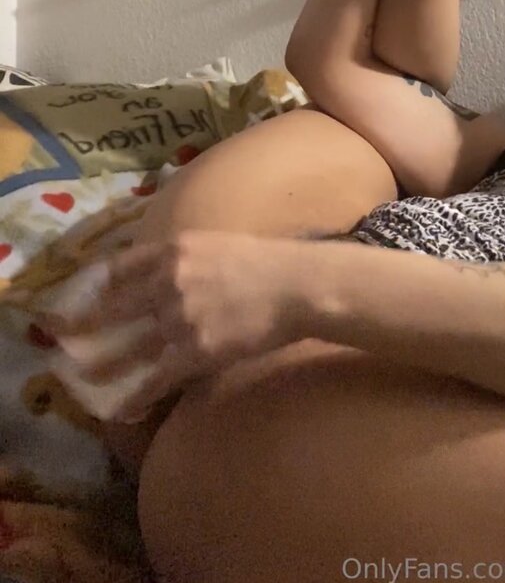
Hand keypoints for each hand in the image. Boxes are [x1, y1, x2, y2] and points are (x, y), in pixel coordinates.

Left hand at [39, 233, 307, 422]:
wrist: (298, 286)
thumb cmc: (267, 262)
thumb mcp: (219, 243)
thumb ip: (187, 254)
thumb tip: (164, 266)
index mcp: (176, 250)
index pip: (121, 266)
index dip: (96, 283)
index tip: (80, 294)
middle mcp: (170, 281)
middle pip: (115, 305)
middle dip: (83, 322)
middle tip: (60, 334)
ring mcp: (181, 317)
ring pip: (129, 346)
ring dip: (102, 364)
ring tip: (79, 376)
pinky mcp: (196, 350)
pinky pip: (157, 377)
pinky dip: (137, 394)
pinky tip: (123, 407)